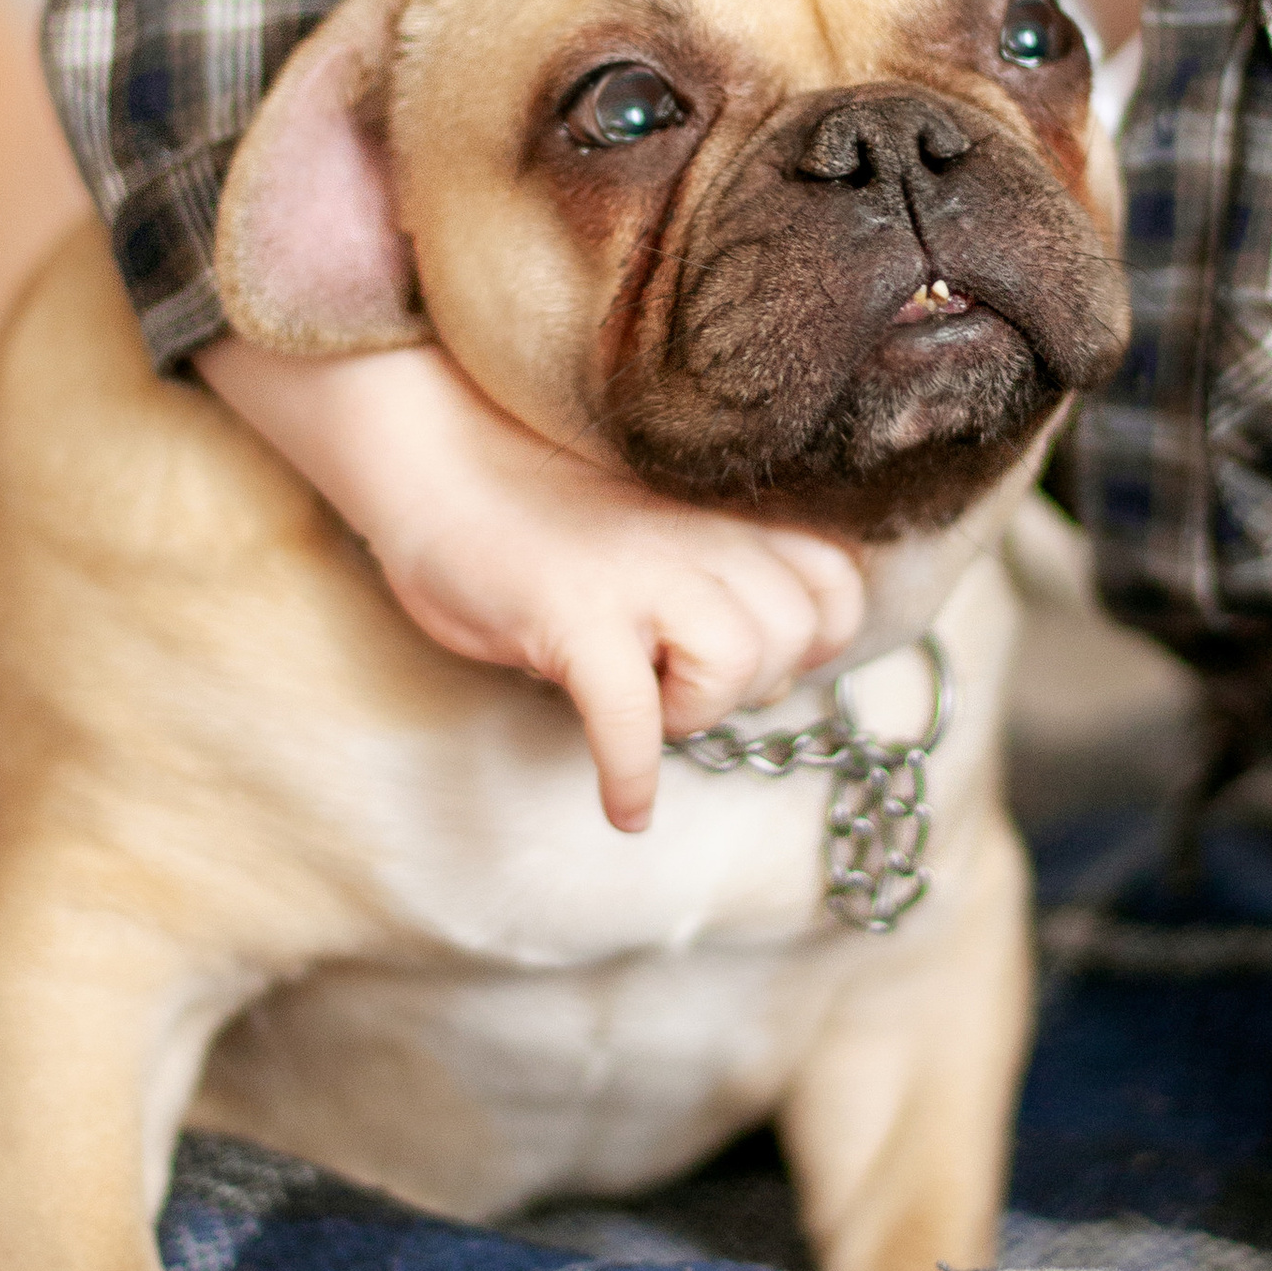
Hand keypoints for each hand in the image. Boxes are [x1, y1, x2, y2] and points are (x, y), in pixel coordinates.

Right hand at [197, 331, 863, 832]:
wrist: (435, 461)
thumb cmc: (540, 510)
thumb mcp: (659, 524)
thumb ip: (719, 567)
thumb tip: (765, 658)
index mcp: (725, 513)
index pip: (835, 581)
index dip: (811, 636)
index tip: (754, 656)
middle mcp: (698, 535)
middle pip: (792, 634)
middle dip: (749, 684)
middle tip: (675, 683)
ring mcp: (638, 572)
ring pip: (737, 665)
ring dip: (695, 714)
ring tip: (643, 714)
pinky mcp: (573, 614)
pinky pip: (634, 717)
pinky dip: (633, 775)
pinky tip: (624, 809)